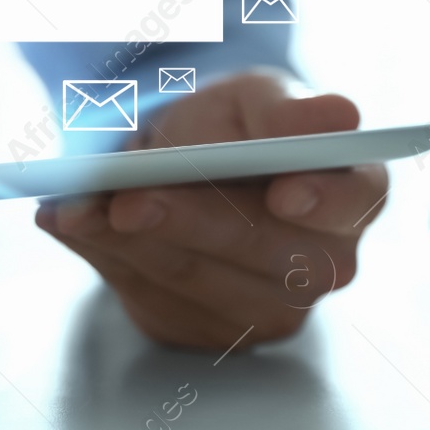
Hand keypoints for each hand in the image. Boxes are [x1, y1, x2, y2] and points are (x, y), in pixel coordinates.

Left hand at [36, 70, 388, 350]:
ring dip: (126, 241)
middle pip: (259, 251)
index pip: (353, 202)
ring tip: (75, 206)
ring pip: (194, 279)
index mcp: (354, 194)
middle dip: (188, 222)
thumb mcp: (255, 98)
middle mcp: (325, 264)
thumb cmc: (236, 126)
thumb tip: (339, 116)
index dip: (321, 201)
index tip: (283, 192)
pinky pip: (151, 298)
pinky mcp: (209, 331)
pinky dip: (105, 257)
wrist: (186, 163)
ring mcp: (270, 310)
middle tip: (127, 199)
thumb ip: (287, 110)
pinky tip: (75, 224)